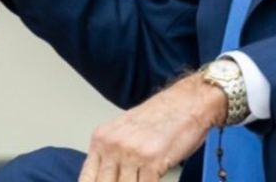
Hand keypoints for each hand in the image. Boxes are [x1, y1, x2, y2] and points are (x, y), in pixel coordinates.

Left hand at [78, 73, 226, 181]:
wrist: (189, 101)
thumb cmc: (162, 116)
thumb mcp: (126, 132)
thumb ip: (112, 155)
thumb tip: (108, 179)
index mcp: (101, 138)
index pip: (86, 179)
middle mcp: (112, 145)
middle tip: (130, 180)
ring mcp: (131, 153)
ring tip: (142, 178)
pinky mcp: (151, 161)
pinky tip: (156, 178)